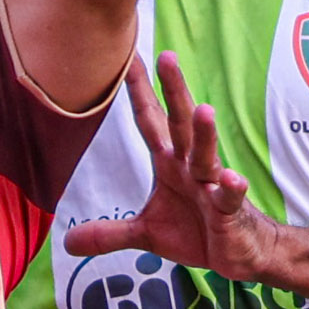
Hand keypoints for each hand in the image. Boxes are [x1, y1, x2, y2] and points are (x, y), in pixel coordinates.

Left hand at [70, 52, 280, 277]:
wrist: (240, 251)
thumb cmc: (198, 231)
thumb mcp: (146, 234)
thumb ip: (110, 233)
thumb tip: (69, 242)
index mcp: (170, 163)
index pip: (150, 120)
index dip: (138, 90)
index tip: (127, 57)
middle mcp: (191, 167)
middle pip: (180, 124)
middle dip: (174, 91)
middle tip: (167, 57)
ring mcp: (212, 187)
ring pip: (207, 156)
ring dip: (205, 134)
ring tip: (204, 110)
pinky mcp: (230, 212)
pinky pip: (230, 198)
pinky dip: (232, 189)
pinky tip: (231, 180)